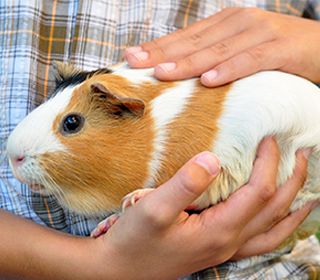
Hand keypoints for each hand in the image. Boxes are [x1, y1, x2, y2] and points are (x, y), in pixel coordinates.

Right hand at [91, 137, 315, 278]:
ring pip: (274, 229)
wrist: (121, 268)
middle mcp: (229, 242)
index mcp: (218, 230)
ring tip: (309, 189)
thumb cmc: (134, 240)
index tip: (269, 138)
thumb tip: (214, 159)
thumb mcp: (153, 209)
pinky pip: (261, 240)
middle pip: (274, 209)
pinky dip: (279, 227)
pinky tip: (281, 219)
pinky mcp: (217, 248)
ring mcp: (226, 249)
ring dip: (293, 206)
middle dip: (292, 179)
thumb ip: (185, 184)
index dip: (268, 162)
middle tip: (303, 153)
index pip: (258, 191)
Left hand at [125, 8, 319, 86]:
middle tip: (135, 63)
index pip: (184, 38)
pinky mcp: (280, 48)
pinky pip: (251, 60)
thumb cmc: (275, 53)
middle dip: (161, 54)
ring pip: (217, 50)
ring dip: (188, 63)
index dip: (157, 47)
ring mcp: (259, 33)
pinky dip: (230, 70)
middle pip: (194, 42)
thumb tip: (182, 74)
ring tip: (162, 74)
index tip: (131, 57)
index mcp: (225, 24)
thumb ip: (213, 58)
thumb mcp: (238, 51)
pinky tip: (210, 81)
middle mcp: (238, 23)